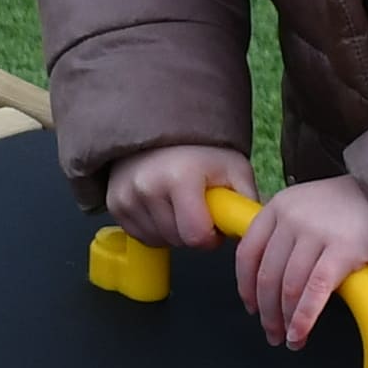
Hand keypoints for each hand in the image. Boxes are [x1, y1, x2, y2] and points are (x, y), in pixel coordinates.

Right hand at [104, 143, 250, 250]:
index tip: (215, 225)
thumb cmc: (200, 148)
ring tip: (180, 204)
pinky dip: (155, 228)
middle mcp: (148, 187)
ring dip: (174, 232)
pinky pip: (140, 235)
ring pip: (159, 241)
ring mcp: (126, 196)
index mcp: (181, 178)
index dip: (211, 238)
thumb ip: (246, 200)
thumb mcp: (234, 167)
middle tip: (199, 208)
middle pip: (178, 241)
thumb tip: (253, 228)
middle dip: (193, 233)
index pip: (196, 236)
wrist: (160, 126)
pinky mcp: (114, 203)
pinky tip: (162, 207)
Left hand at [232, 175, 367, 351]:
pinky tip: (300, 334)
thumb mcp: (307, 207)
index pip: (247, 253)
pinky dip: (304, 318)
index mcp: (278, 206)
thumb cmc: (351, 209)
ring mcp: (316, 232)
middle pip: (267, 275)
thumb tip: (265, 279)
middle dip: (266, 312)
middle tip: (271, 333)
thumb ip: (284, 233)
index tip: (251, 308)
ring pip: (288, 287)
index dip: (245, 287)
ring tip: (290, 339)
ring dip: (285, 320)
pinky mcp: (342, 250)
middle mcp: (292, 217)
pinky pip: (315, 291)